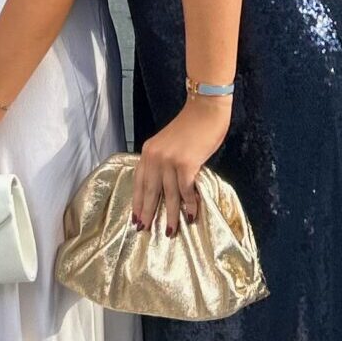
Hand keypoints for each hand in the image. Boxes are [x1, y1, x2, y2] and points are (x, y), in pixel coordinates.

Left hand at [132, 99, 230, 235]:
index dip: (138, 201)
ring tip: (170, 231)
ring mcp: (170, 161)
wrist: (205, 108)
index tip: (136, 217)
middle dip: (148, 213)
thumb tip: (166, 187)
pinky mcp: (186, 164)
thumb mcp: (169, 143)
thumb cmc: (192, 125)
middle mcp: (155, 156)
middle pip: (150, 191)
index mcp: (148, 151)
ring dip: (171, 215)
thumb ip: (163, 162)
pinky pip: (186, 190)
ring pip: (168, 195)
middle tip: (144, 230)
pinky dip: (189, 204)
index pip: (139, 181)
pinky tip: (191, 216)